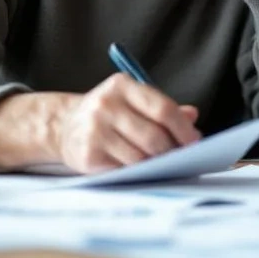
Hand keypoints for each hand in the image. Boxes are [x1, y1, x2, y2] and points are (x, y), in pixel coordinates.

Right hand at [54, 74, 201, 173]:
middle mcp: (106, 105)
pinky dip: (137, 172)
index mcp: (122, 85)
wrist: (64, 125)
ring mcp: (95, 130)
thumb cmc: (108, 113)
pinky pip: (124, 170)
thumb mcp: (132, 100)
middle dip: (172, 150)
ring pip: (140, 156)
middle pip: (154, 136)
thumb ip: (162, 107)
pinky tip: (140, 169)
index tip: (194, 141)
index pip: (162, 108)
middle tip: (182, 157)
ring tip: (162, 163)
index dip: (183, 128)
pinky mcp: (88, 155)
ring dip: (156, 164)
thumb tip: (192, 117)